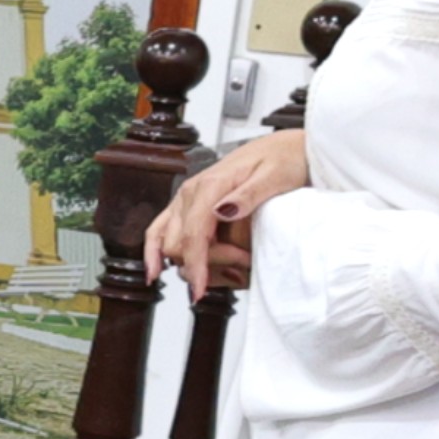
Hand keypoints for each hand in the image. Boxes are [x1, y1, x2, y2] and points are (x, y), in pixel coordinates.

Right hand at [144, 129, 309, 293]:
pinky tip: (156, 270)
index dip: (196, 264)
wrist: (284, 149)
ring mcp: (185, 199)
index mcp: (210, 185)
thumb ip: (248, 194)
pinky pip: (160, 231)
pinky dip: (155, 252)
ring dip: (190, 262)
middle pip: (179, 242)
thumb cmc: (283, 160)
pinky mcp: (186, 205)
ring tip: (224, 270)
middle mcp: (190, 192)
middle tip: (242, 267)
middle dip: (206, 263)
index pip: (193, 233)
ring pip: (167, 241)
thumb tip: (223, 211)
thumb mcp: (275, 175)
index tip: (200, 289)